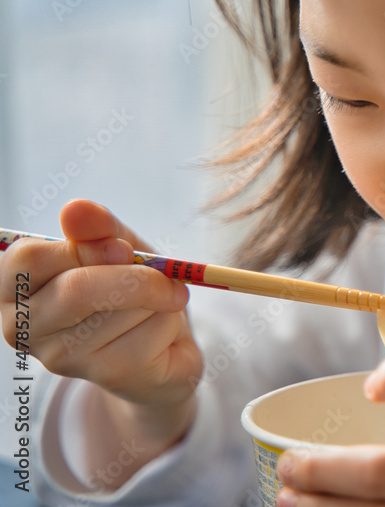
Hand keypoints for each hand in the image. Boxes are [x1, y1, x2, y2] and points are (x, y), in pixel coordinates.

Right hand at [0, 199, 201, 422]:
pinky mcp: (106, 375)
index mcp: (14, 287)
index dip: (83, 248)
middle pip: (76, 290)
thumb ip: (99, 229)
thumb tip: (75, 208)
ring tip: (154, 308)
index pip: (28, 260)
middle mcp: (24, 326)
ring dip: (159, 297)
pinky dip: (171, 320)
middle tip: (163, 276)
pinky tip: (160, 333)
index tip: (123, 249)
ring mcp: (61, 357)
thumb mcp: (119, 250)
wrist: (160, 347)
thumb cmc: (129, 290)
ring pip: (123, 309)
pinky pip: (150, 332)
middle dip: (134, 276)